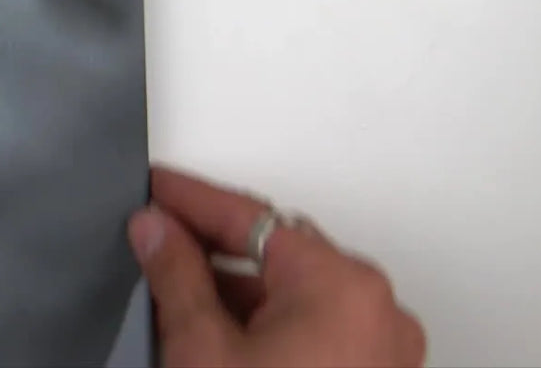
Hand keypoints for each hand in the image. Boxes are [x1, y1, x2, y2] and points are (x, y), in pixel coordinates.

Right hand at [130, 167, 426, 367]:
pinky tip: (220, 340)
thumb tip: (157, 230)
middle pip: (279, 253)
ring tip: (177, 300)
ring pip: (298, 297)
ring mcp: (385, 352)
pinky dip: (269, 328)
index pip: (251, 217)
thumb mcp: (202, 349)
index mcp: (341, 285)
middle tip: (154, 241)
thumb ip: (176, 275)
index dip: (191, 200)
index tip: (154, 189)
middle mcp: (377, 311)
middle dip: (213, 249)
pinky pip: (317, 332)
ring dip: (239, 293)